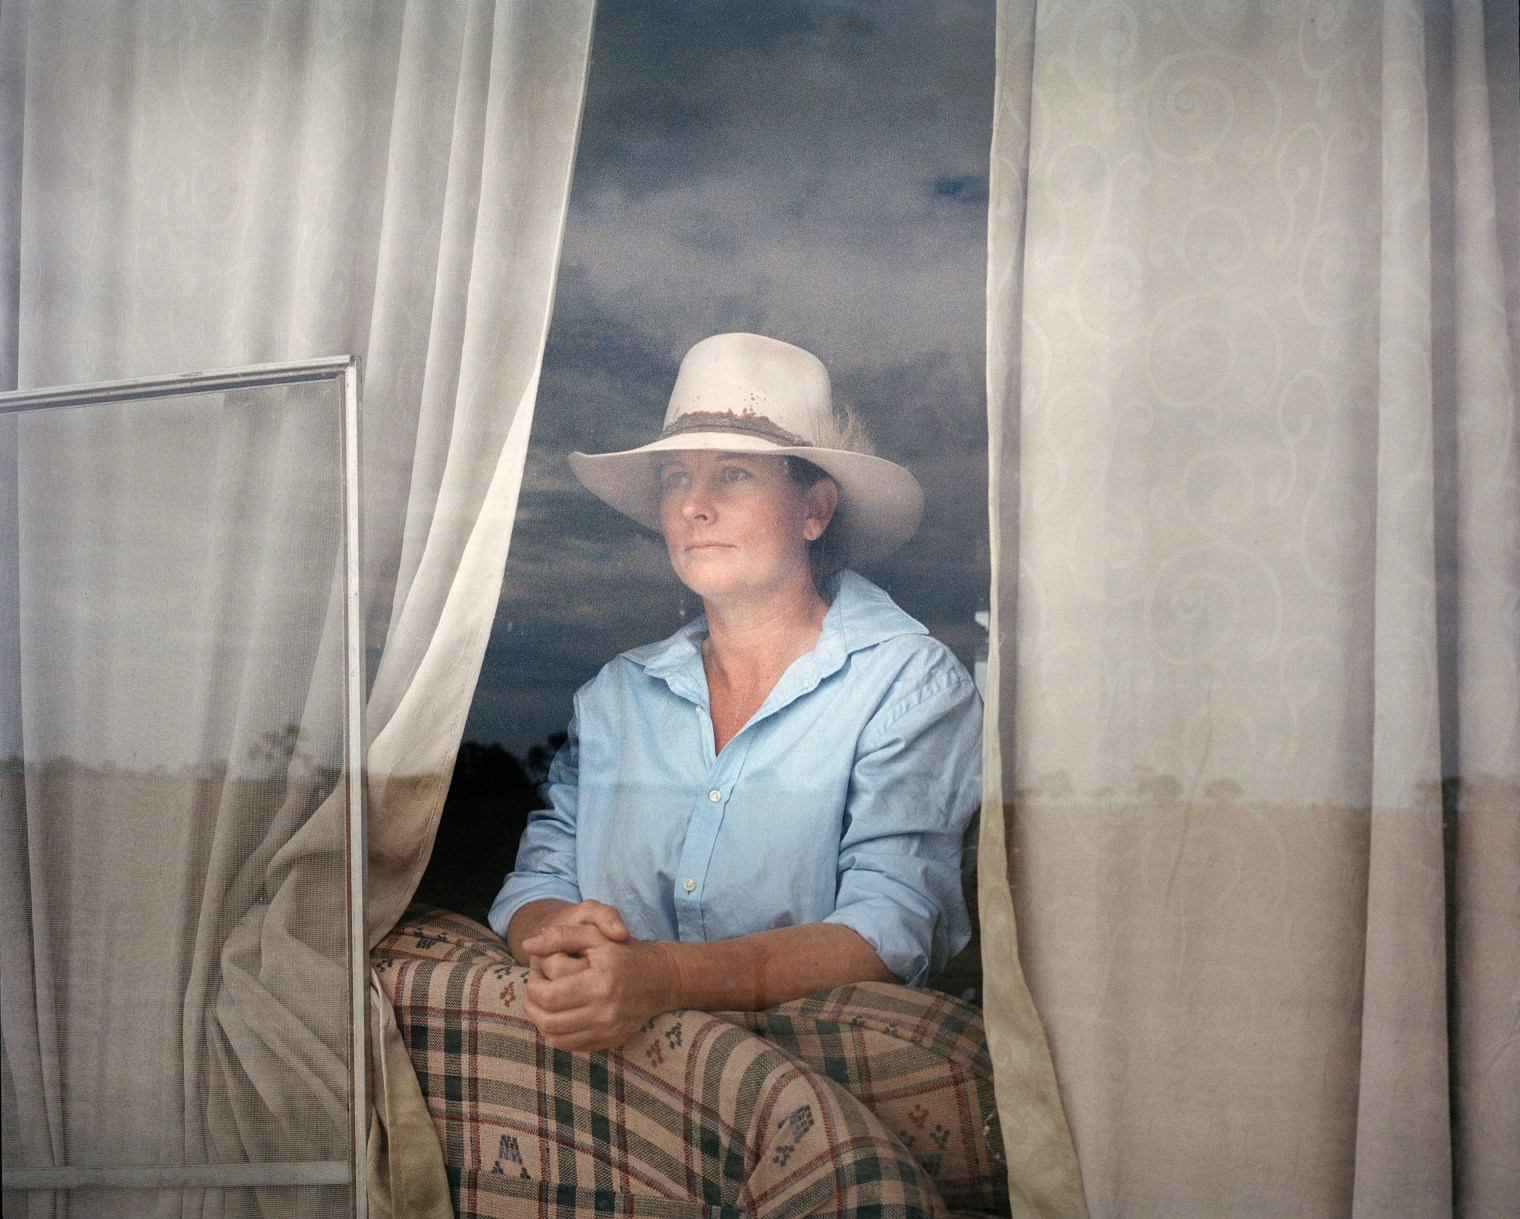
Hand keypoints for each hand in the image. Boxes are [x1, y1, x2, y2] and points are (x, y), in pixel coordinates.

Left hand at [522, 912, 677, 1051]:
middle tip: (534, 990)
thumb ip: (560, 936)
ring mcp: (608, 1031)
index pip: (548, 996)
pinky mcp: (610, 1042)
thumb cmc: (624, 951)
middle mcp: (605, 1012)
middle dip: (532, 1005)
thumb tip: (528, 945)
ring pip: (556, 1038)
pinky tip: (559, 1016)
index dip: (533, 986)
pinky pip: (571, 1046)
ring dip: (541, 1021)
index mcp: (600, 983)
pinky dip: (557, 1034)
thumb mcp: (594, 935)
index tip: (536, 974)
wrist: (662, 979)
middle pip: (548, 1021)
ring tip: (542, 1003)